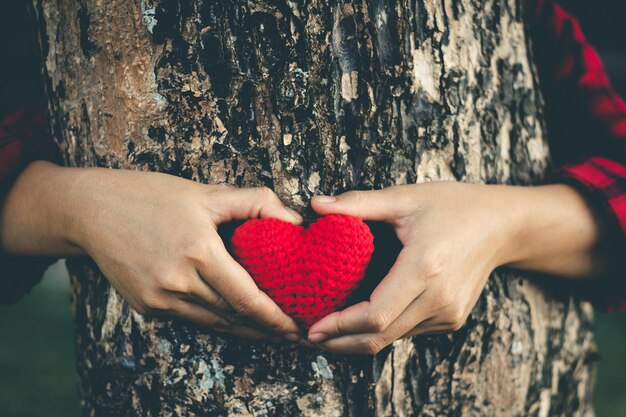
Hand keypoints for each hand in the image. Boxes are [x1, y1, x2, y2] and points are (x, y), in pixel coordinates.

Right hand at [0, 161, 302, 341]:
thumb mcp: (206, 192)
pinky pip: (190, 318)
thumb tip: (295, 220)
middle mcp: (179, 282)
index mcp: (199, 252)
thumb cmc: (151, 196)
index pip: (246, 298)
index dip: (274, 318)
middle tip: (289, 331)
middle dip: (264, 328)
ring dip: (241, 329)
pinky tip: (230, 318)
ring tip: (267, 331)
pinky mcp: (146, 306)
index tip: (294, 328)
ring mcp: (160, 298)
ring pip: (212, 322)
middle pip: (232, 316)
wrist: (90, 210)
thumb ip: (255, 203)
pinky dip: (213, 320)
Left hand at [304, 182, 607, 353]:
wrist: (502, 225)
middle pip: (381, 336)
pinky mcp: (452, 318)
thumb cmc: (454, 206)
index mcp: (425, 268)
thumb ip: (358, 203)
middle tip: (310, 337)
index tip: (313, 327)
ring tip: (328, 331)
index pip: (376, 314)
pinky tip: (359, 321)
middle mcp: (439, 298)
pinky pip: (408, 331)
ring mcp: (448, 313)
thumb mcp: (405, 197)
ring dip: (359, 339)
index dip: (341, 325)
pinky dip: (381, 331)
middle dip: (341, 342)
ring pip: (394, 338)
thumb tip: (316, 204)